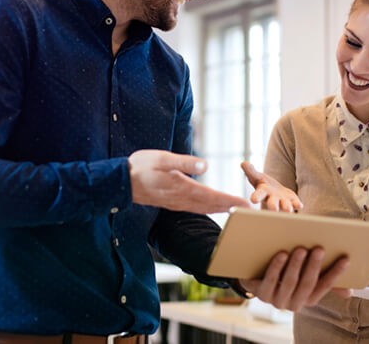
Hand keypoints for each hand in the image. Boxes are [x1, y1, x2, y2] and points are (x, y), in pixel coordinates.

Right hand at [129, 149, 248, 213]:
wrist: (120, 182)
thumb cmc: (140, 167)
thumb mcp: (162, 159)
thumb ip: (184, 162)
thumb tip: (205, 165)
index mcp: (182, 188)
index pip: (212, 196)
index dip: (229, 200)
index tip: (245, 204)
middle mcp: (181, 199)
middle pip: (211, 206)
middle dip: (230, 207)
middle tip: (248, 211)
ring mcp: (176, 203)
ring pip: (203, 208)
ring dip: (220, 209)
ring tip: (235, 209)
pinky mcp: (171, 203)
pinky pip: (194, 208)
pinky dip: (207, 208)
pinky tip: (211, 207)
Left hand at [239, 247, 350, 310]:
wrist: (255, 277)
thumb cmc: (287, 273)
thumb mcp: (306, 277)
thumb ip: (324, 280)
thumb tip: (349, 293)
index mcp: (309, 299)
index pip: (326, 286)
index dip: (336, 273)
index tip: (346, 258)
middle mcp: (295, 303)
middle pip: (308, 284)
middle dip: (315, 266)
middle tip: (320, 248)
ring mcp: (278, 300)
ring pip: (290, 282)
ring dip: (296, 265)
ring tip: (301, 249)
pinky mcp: (262, 294)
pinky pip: (271, 280)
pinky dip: (277, 266)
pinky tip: (282, 253)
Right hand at [241, 162, 301, 211]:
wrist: (274, 192)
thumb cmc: (263, 184)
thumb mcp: (256, 176)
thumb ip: (250, 171)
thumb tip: (243, 163)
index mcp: (262, 193)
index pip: (257, 195)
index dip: (256, 197)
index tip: (253, 200)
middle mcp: (271, 199)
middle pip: (272, 203)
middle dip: (273, 206)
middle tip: (274, 209)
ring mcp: (282, 201)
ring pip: (284, 206)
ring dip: (286, 208)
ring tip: (288, 210)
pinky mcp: (291, 201)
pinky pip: (294, 203)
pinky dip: (296, 204)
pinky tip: (299, 206)